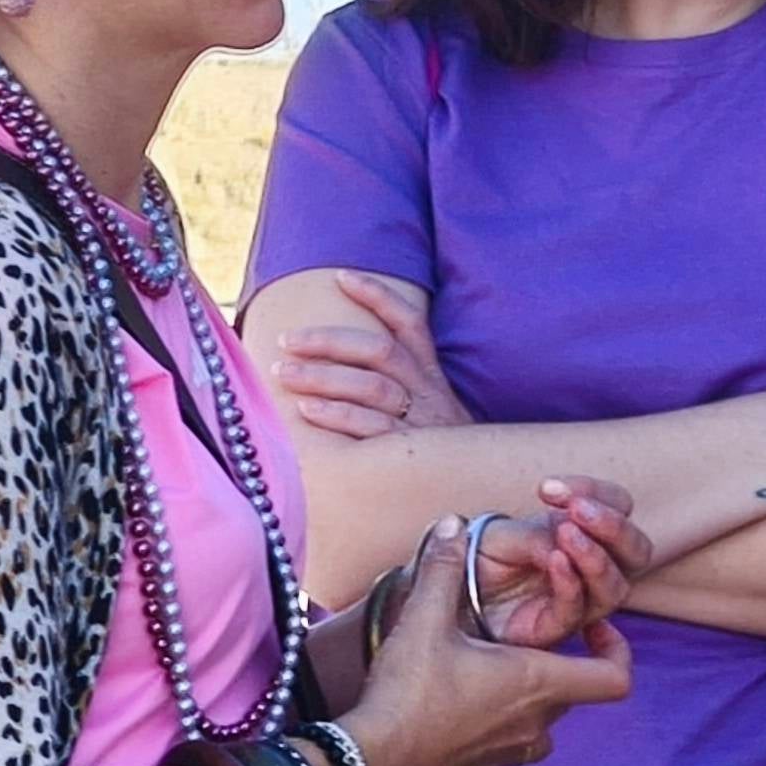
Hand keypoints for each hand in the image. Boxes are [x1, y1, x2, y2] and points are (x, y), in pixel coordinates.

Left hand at [275, 269, 471, 438]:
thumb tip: (342, 358)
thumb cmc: (441, 447)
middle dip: (329, 341)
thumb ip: (400, 381)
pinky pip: (370, 428)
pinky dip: (337, 416)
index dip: (377, 296)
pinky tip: (307, 409)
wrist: (482, 489)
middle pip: (379, 352)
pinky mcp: (410, 452)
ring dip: (323, 376)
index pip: (408, 323)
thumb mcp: (432, 406)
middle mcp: (428, 391)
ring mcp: (421, 422)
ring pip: (371, 386)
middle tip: (287, 340)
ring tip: (283, 372)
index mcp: (433, 373)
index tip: (341, 276)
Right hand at [338, 521, 633, 765]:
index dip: (616, 649)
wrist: (370, 761)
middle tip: (536, 632)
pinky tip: (471, 698)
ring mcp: (512, 751)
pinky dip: (508, 718)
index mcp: (537, 683)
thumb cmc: (407, 692)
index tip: (594, 625)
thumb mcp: (424, 620)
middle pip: (577, 690)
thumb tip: (452, 523)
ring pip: (547, 718)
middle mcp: (536, 722)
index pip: (615, 676)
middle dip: (565, 659)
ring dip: (535, 692)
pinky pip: (516, 741)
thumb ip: (443, 569)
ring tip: (502, 664)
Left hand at [465, 480, 662, 649]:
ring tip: (566, 534)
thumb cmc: (479, 557)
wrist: (446, 593)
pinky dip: (570, 583)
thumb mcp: (505, 532)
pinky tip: (553, 560)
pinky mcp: (555, 628)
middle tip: (579, 510)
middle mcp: (593, 567)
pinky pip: (577, 610)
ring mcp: (579, 601)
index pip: (620, 506)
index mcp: (587, 531)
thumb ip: (537, 534)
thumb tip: (564, 539)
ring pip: (616, 586)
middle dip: (614, 527)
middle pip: (637, 551)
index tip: (548, 489)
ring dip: (596, 556)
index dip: (596, 492)